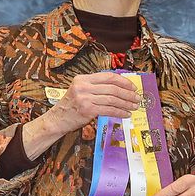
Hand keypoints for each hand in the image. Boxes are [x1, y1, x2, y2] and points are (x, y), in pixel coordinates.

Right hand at [23, 72, 142, 157]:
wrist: (57, 119)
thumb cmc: (72, 105)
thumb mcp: (81, 90)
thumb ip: (96, 87)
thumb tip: (120, 88)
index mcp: (83, 78)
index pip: (108, 76)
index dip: (123, 81)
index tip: (132, 87)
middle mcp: (83, 86)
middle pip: (112, 88)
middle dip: (128, 94)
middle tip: (137, 98)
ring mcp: (84, 98)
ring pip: (112, 99)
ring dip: (126, 104)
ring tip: (134, 106)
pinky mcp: (87, 110)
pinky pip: (109, 110)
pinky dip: (119, 112)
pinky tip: (125, 114)